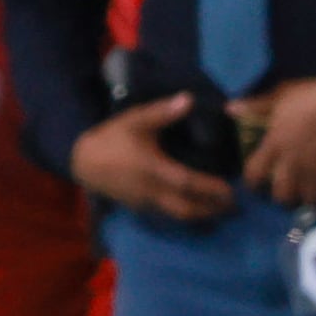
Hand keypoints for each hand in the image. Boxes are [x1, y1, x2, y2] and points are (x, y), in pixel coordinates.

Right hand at [70, 94, 235, 220]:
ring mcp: (145, 201)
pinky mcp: (140, 207)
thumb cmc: (111, 138)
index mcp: (152, 168)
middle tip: (232, 207)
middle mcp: (150, 189)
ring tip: (219, 211)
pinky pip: (167, 215)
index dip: (209, 188)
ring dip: (201, 216)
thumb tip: (189, 99)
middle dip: (211, 210)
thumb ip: (162, 112)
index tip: (230, 190)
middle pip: (186, 208)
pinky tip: (196, 209)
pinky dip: (185, 214)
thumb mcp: (134, 120)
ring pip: (177, 215)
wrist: (83, 161)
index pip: (186, 182)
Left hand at [240, 74, 315, 208]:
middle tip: (284, 193)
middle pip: (283, 194)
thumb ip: (255, 106)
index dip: (251, 182)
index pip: (255, 172)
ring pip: (309, 198)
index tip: (254, 184)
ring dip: (307, 198)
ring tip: (307, 194)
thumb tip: (229, 109)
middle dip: (281, 197)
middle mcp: (295, 161)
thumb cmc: (308, 96)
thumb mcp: (278, 97)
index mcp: (275, 144)